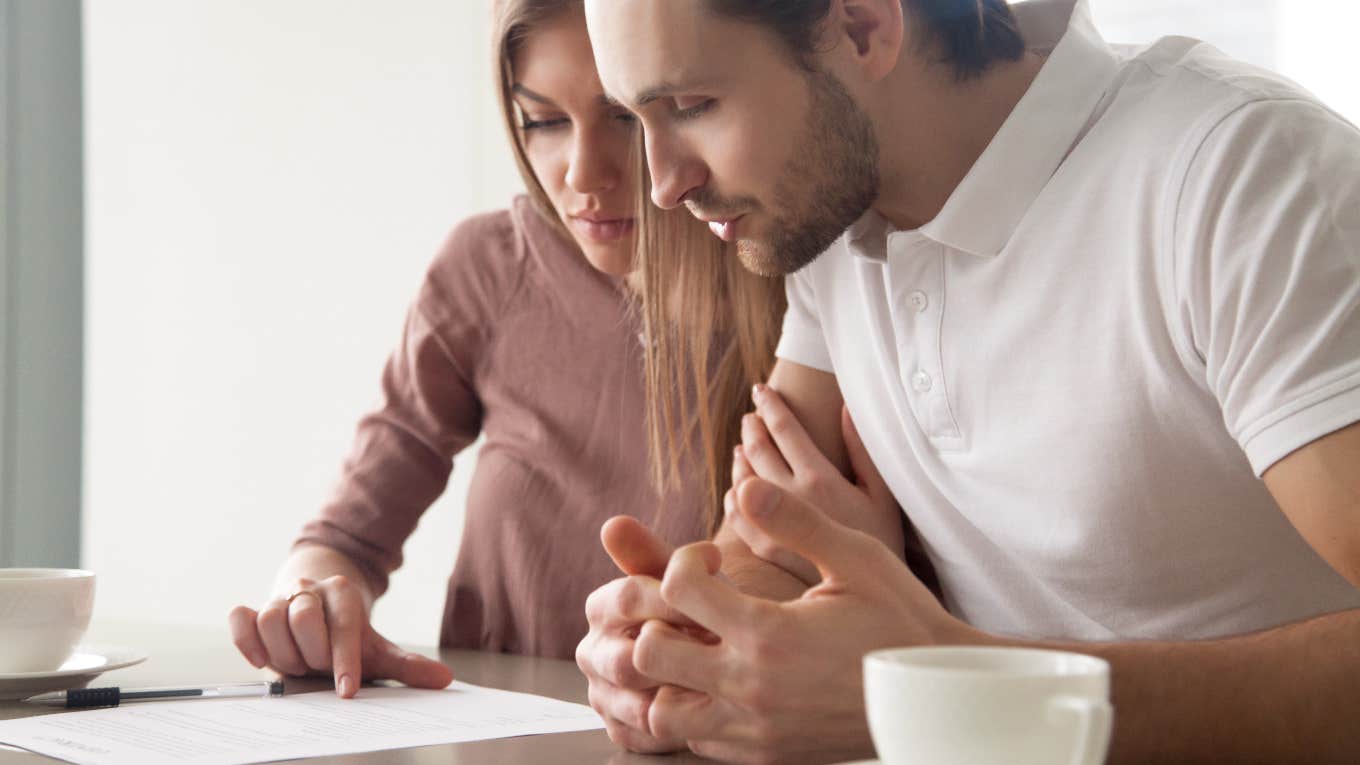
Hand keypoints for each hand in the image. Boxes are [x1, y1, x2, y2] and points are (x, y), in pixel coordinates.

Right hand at [228, 574, 452, 697]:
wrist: (316, 603)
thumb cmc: (346, 633)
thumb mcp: (375, 648)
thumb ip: (406, 666)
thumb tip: (444, 679)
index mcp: (345, 593)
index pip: (346, 626)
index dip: (345, 660)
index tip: (347, 691)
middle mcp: (310, 589)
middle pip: (303, 616)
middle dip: (311, 652)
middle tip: (317, 667)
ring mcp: (279, 597)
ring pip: (271, 618)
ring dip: (282, 651)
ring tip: (297, 665)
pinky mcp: (253, 608)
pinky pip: (241, 617)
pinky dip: (246, 639)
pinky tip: (260, 660)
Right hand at [576, 516, 706, 753]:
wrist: (724, 652)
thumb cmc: (705, 608)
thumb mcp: (686, 578)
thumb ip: (652, 554)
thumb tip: (612, 524)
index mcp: (603, 607)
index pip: (627, 597)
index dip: (677, 595)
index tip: (720, 588)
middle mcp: (593, 652)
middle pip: (627, 658)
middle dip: (681, 654)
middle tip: (724, 647)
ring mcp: (604, 694)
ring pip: (635, 702)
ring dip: (682, 692)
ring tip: (722, 680)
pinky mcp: (621, 730)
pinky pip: (643, 735)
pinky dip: (678, 725)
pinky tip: (711, 709)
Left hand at [638, 478, 981, 763]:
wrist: (939, 695)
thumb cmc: (898, 617)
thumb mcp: (856, 557)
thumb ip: (795, 522)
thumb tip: (745, 485)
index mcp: (769, 633)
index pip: (677, 589)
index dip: (684, 561)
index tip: (711, 561)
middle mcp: (751, 687)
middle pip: (649, 654)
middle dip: (656, 619)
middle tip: (689, 605)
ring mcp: (755, 730)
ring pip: (661, 711)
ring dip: (667, 675)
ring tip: (699, 645)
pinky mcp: (765, 755)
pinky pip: (696, 741)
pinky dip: (694, 709)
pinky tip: (722, 678)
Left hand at [728, 384, 905, 583]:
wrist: (875, 607)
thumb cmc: (887, 546)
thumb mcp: (882, 496)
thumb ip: (862, 451)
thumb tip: (845, 408)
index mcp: (820, 481)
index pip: (784, 430)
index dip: (770, 406)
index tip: (761, 390)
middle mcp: (791, 502)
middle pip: (757, 451)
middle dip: (752, 427)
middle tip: (750, 417)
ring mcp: (772, 529)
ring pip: (741, 481)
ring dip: (740, 458)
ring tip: (743, 445)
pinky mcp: (765, 553)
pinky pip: (735, 517)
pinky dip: (732, 496)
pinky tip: (737, 490)